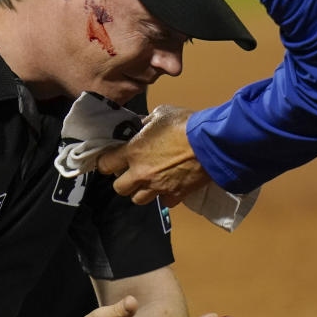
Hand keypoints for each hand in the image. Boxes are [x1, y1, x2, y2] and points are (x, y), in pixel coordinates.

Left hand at [97, 105, 211, 205]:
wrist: (211, 142)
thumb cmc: (185, 125)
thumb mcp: (160, 114)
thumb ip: (146, 123)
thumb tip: (141, 125)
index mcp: (133, 152)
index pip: (105, 164)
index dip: (106, 163)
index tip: (110, 161)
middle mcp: (141, 173)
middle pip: (119, 188)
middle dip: (123, 181)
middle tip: (131, 173)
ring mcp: (158, 186)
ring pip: (138, 199)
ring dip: (141, 191)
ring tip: (150, 182)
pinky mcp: (175, 195)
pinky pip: (164, 201)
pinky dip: (166, 195)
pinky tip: (170, 185)